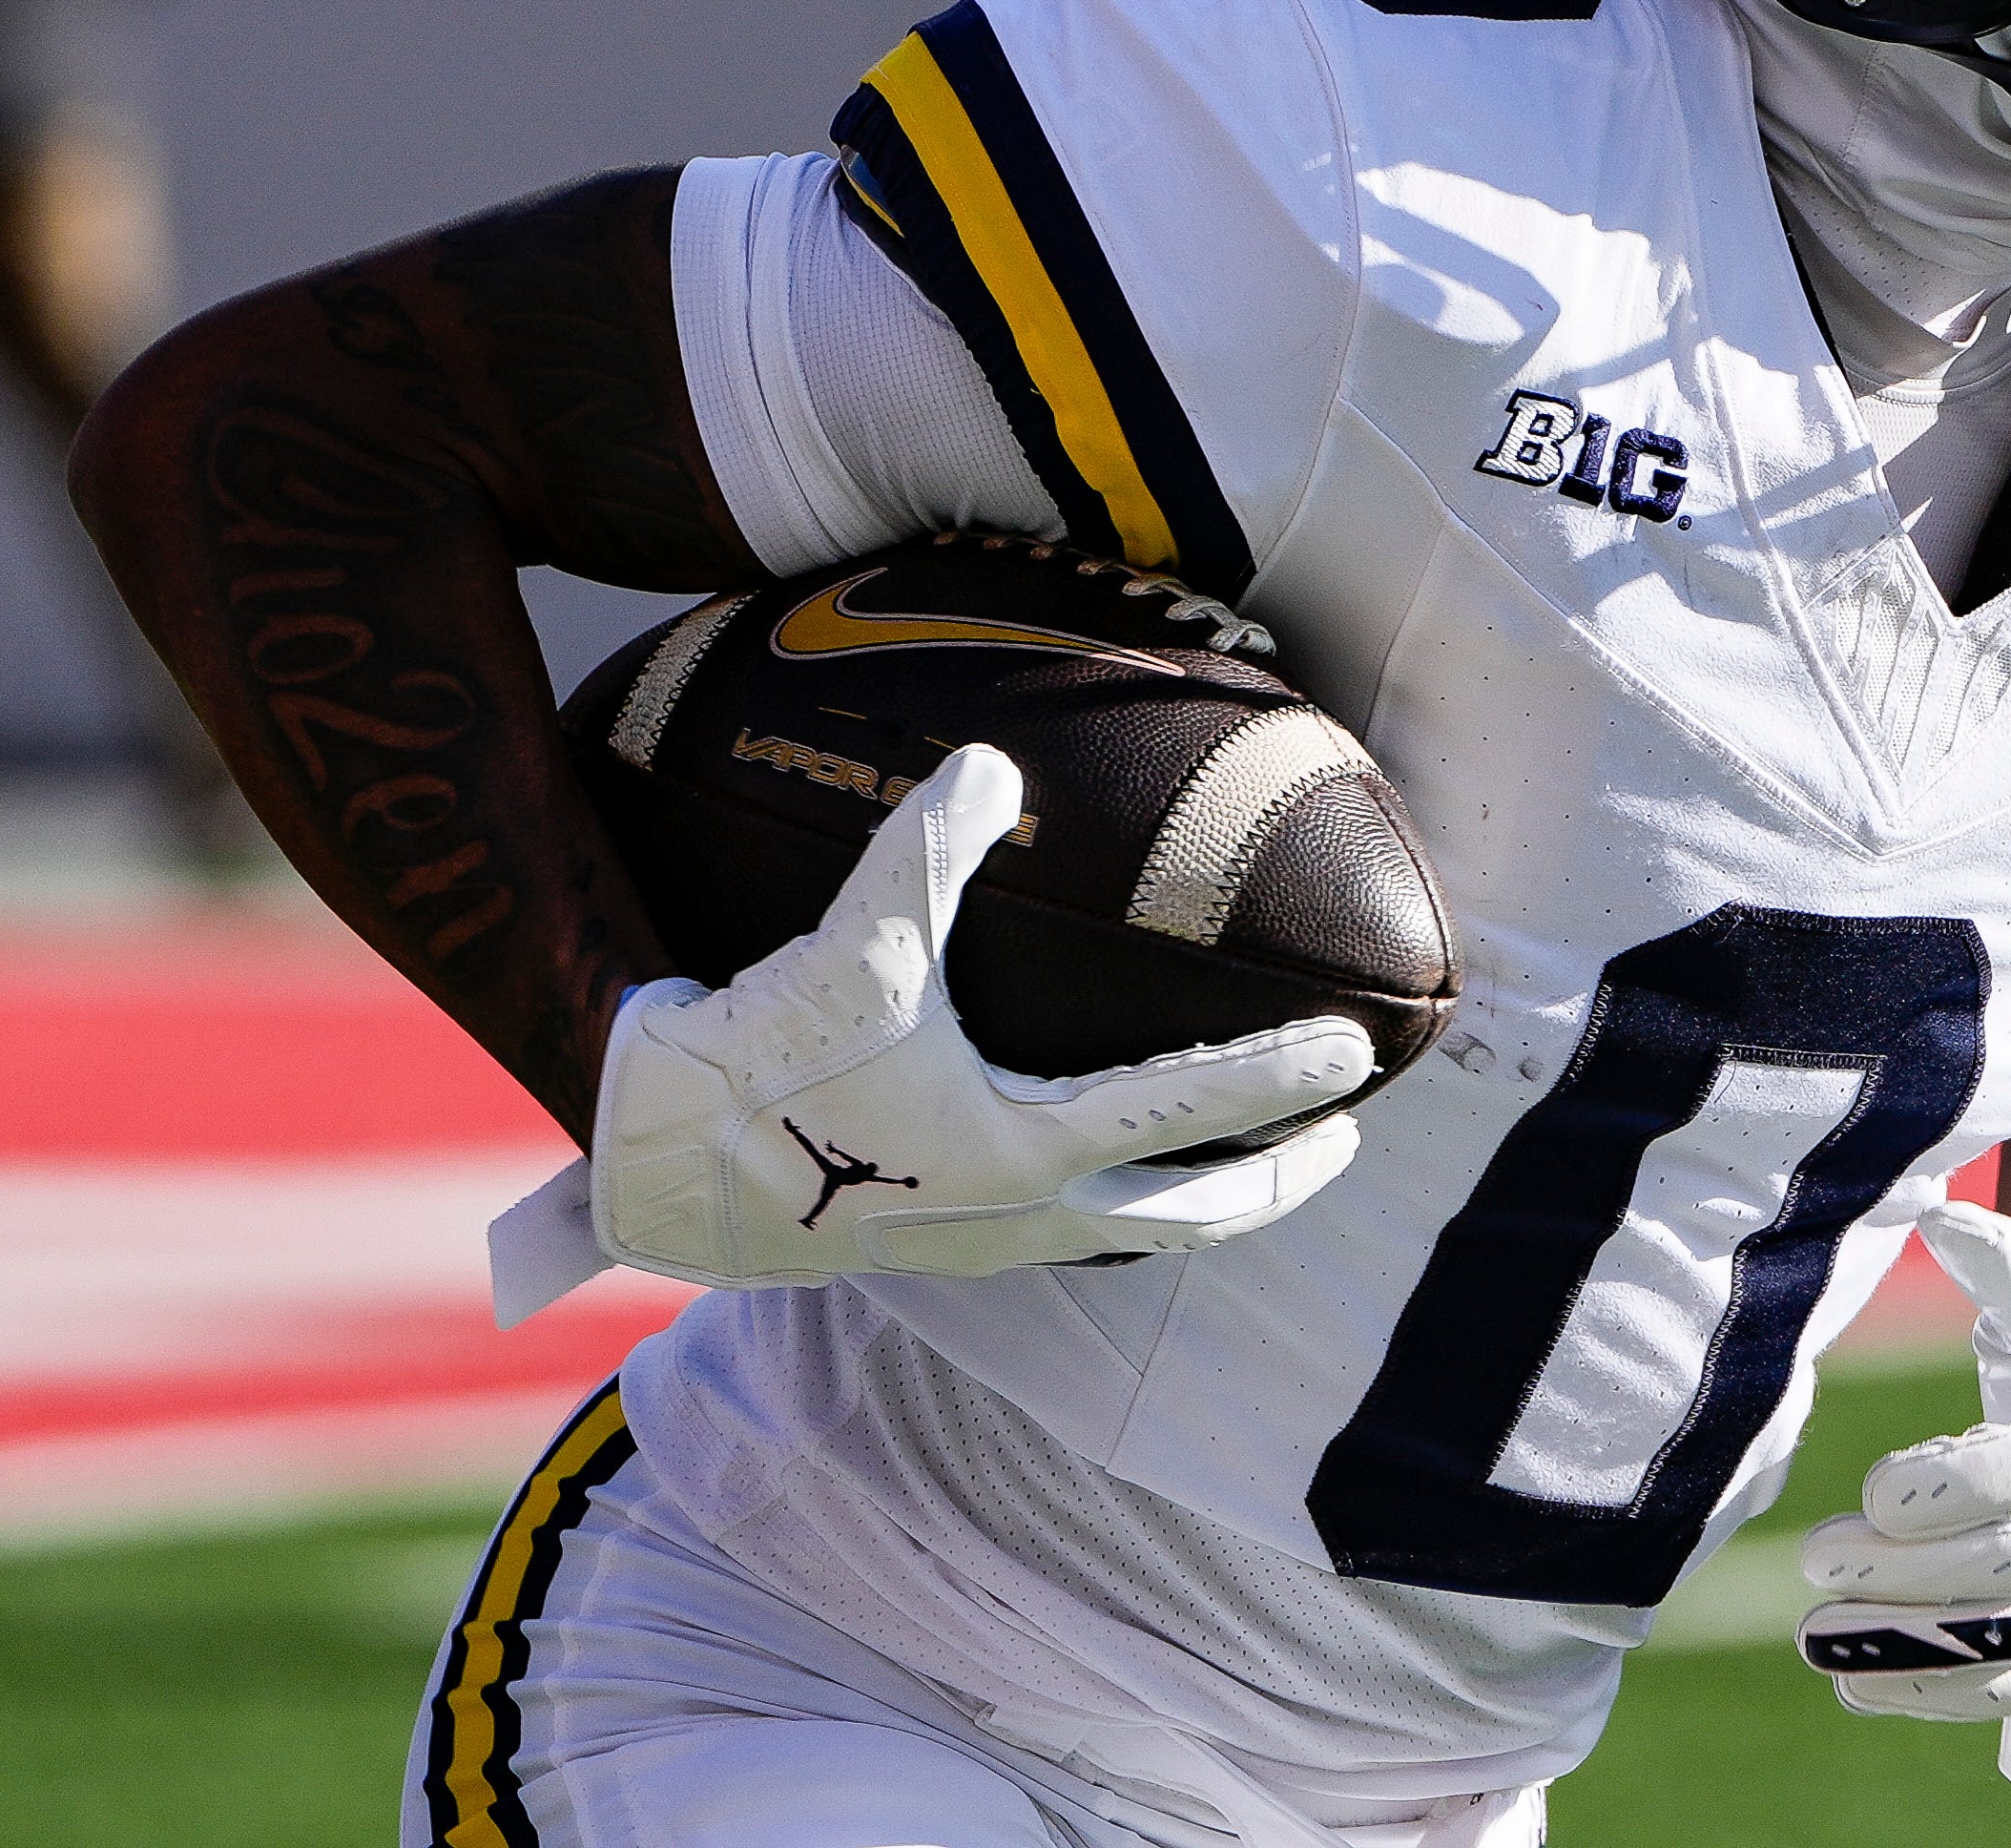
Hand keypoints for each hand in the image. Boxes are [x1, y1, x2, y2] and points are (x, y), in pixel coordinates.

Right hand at [583, 741, 1371, 1288]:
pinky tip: (1096, 1161)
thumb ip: (927, 852)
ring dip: (1196, 1201)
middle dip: (1275, 1182)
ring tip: (1242, 1162)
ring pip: (1123, 1233)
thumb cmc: (759, 1060)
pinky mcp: (922, 1245)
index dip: (1277, 1077)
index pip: (1185, 1109)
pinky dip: (1108, 1200)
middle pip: (1187, 1214)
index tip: (1354, 1050)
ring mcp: (972, 1243)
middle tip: (1343, 1139)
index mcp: (1022, 1151)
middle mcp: (1015, 1216)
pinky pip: (1054, 1230)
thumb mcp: (851, 949)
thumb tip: (994, 766)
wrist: (656, 1166)